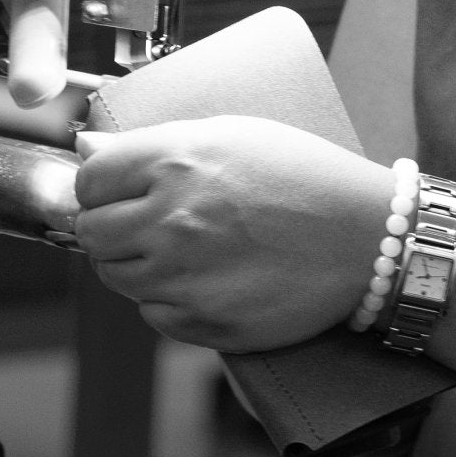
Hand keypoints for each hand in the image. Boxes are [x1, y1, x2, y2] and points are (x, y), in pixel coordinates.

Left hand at [73, 116, 388, 350]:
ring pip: (117, 278)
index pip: (89, 180)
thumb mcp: (234, 135)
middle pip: (92, 234)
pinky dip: (171, 302)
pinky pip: (153, 315)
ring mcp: (185, 276)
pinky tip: (211, 281)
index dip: (101, 187)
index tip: (119, 193)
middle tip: (151, 226)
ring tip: (188, 253)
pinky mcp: (204, 321)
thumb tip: (86, 146)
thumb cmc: (307, 178)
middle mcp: (171, 219)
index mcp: (176, 161)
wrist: (369, 239)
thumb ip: (154, 144)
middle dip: (113, 229)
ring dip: (139, 266)